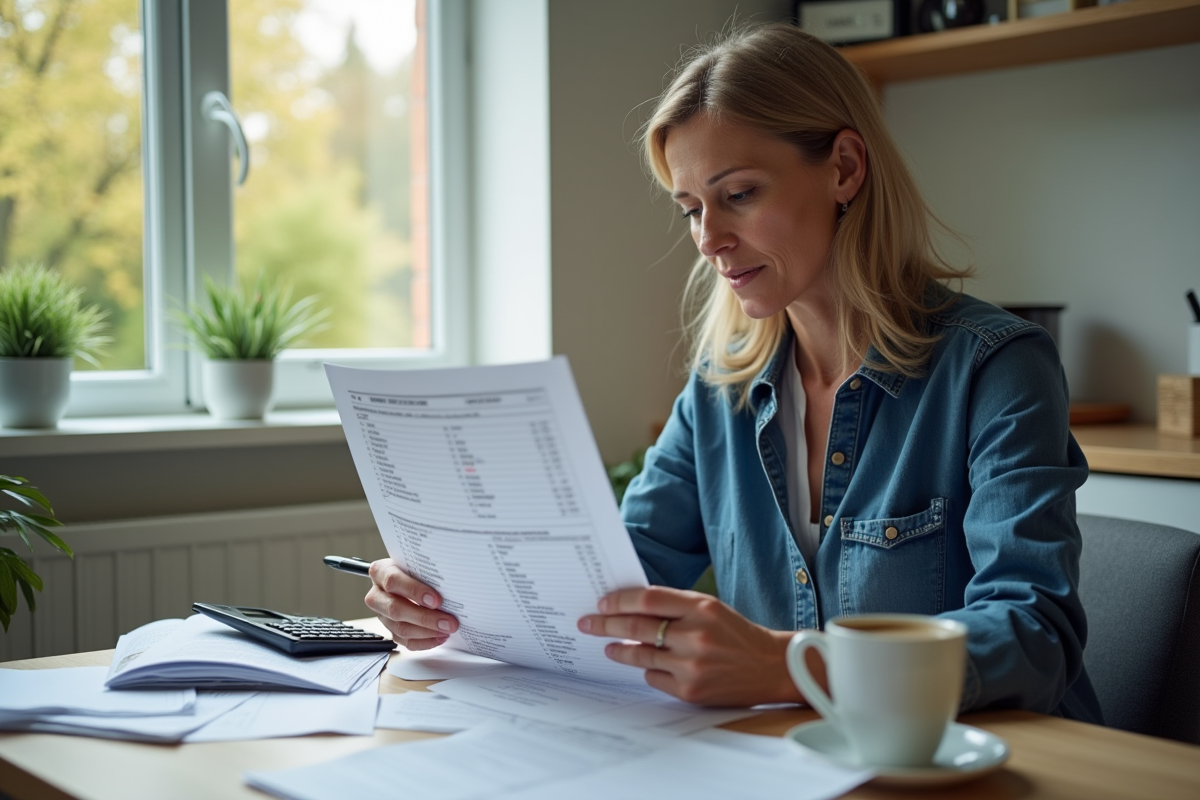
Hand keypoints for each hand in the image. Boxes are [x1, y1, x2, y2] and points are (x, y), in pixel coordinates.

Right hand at [364, 559, 458, 649]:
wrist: (409, 577)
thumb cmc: (414, 568)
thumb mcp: (418, 563)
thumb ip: (427, 572)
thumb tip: (451, 586)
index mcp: (380, 572)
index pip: (393, 581)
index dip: (414, 591)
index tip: (436, 600)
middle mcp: (377, 595)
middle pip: (396, 609)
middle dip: (425, 618)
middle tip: (449, 622)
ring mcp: (382, 615)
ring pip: (401, 628)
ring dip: (428, 632)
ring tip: (447, 629)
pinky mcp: (390, 630)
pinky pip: (405, 641)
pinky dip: (425, 641)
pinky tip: (440, 636)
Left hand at [577, 586, 808, 706]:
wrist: (769, 667)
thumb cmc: (735, 634)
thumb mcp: (710, 609)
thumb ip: (675, 606)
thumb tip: (629, 607)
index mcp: (702, 608)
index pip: (648, 599)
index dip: (620, 600)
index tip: (602, 602)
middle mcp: (696, 636)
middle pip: (637, 627)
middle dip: (606, 624)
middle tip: (587, 623)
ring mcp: (692, 666)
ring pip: (641, 655)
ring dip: (619, 650)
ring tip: (608, 646)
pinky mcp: (690, 691)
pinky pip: (653, 678)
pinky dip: (648, 670)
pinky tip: (648, 664)